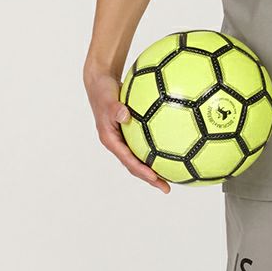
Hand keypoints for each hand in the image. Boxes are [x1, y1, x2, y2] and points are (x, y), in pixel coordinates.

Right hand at [85, 70, 170, 193]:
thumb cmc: (103, 90)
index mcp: (110, 139)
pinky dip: (155, 151)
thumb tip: (125, 115)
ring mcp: (123, 138)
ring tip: (172, 176)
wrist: (99, 82)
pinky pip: (144, 144)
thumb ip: (115, 108)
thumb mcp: (107, 98)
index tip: (155, 179)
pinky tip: (171, 150)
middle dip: (150, 178)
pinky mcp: (129, 132)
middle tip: (166, 187)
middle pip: (134, 165)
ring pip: (139, 158)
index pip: (127, 160)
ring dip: (153, 168)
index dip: (141, 171)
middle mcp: (117, 142)